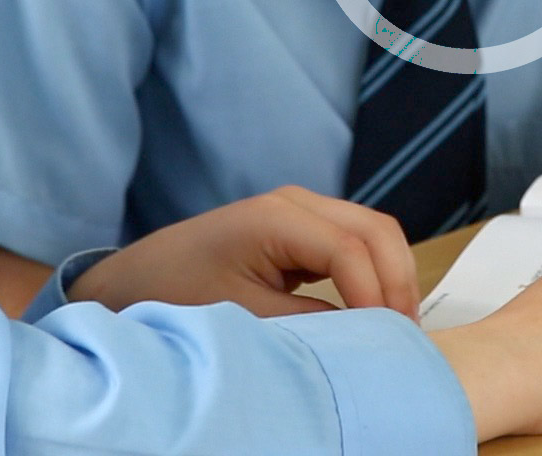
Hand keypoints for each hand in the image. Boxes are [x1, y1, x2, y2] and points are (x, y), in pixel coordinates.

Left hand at [68, 185, 418, 318]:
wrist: (134, 280)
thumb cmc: (175, 293)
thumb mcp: (241, 315)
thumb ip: (307, 322)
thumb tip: (363, 333)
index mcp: (276, 216)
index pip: (350, 249)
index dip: (376, 294)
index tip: (387, 340)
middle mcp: (296, 202)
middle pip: (376, 230)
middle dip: (398, 281)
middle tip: (406, 336)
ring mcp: (301, 211)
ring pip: (374, 233)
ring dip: (393, 276)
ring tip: (398, 328)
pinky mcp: (302, 229)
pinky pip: (357, 242)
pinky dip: (376, 272)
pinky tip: (377, 311)